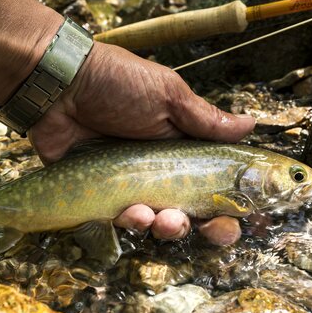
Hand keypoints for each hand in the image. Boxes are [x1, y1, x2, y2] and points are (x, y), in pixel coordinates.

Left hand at [28, 42, 254, 244]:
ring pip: (154, 221)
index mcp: (180, 148)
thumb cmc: (118, 83)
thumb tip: (251, 124)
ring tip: (164, 219)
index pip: (211, 184)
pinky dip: (129, 222)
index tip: (237, 218)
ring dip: (166, 226)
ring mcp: (127, 184)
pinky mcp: (97, 194)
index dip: (227, 206)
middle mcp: (156, 171)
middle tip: (208, 229)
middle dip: (200, 225)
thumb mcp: (168, 96)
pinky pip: (116, 219)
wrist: (60, 83)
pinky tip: (132, 213)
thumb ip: (206, 120)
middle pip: (186, 211)